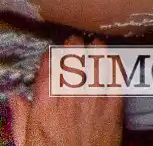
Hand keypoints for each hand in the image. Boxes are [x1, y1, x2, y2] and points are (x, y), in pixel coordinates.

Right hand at [9, 38, 123, 145]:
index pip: (48, 72)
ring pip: (96, 67)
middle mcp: (70, 100)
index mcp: (45, 107)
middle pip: (74, 64)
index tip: (54, 49)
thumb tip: (14, 97)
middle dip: (74, 47)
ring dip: (97, 52)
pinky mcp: (114, 109)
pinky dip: (114, 68)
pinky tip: (114, 59)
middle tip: (76, 39)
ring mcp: (94, 102)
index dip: (52, 57)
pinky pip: (115, 82)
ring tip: (97, 43)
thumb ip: (20, 118)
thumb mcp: (25, 142)